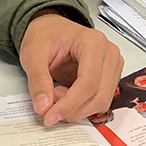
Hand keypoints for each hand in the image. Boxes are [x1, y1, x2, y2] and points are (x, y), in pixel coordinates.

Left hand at [19, 10, 123, 126]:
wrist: (50, 29)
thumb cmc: (45, 35)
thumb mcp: (32, 54)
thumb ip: (38, 80)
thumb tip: (43, 106)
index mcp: (93, 42)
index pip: (89, 82)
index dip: (70, 104)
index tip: (50, 116)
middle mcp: (109, 53)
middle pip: (99, 95)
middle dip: (73, 109)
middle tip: (49, 108)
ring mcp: (112, 65)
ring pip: (102, 102)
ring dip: (77, 108)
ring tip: (56, 95)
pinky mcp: (110, 77)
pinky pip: (101, 100)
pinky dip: (82, 106)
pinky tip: (66, 95)